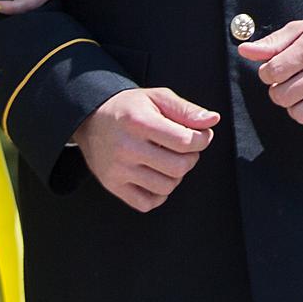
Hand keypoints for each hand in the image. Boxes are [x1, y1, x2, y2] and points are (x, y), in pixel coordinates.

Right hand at [73, 87, 219, 211]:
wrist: (89, 118)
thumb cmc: (129, 108)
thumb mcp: (157, 98)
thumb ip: (186, 109)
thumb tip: (213, 120)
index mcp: (139, 122)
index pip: (185, 141)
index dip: (202, 140)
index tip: (201, 136)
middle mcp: (126, 147)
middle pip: (178, 167)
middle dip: (191, 158)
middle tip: (185, 149)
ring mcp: (118, 170)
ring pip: (166, 187)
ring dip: (176, 176)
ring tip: (169, 160)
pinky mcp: (112, 185)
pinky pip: (147, 203)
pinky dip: (158, 194)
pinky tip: (156, 176)